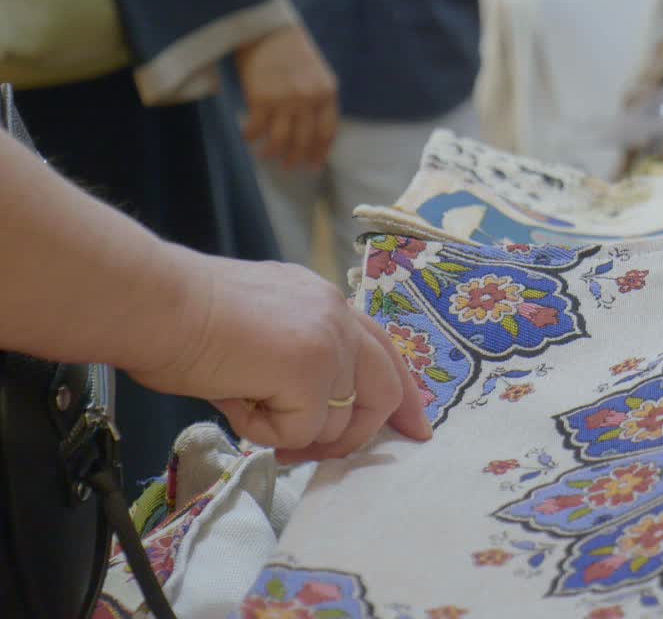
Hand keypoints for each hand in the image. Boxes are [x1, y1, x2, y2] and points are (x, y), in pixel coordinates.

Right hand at [129, 249, 430, 462]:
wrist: (153, 302)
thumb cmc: (181, 318)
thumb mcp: (258, 332)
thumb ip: (295, 363)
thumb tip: (307, 422)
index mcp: (325, 302)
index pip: (383, 350)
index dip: (403, 393)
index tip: (415, 428)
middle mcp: (337, 315)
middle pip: (385, 388)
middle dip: (361, 433)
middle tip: (325, 456)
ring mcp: (330, 342)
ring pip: (337, 421)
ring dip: (290, 430)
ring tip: (243, 401)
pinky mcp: (312, 372)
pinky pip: (302, 433)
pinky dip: (265, 432)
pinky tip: (235, 399)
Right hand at [235, 25, 337, 169]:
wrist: (266, 28)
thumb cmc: (292, 50)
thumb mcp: (318, 74)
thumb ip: (319, 100)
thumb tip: (313, 131)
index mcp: (326, 93)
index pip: (327, 132)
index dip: (320, 152)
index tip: (314, 164)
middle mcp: (308, 99)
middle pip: (304, 140)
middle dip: (296, 158)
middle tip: (290, 166)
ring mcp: (284, 100)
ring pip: (281, 140)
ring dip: (273, 152)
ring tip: (267, 156)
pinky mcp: (260, 98)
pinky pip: (257, 128)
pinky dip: (251, 137)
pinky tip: (249, 139)